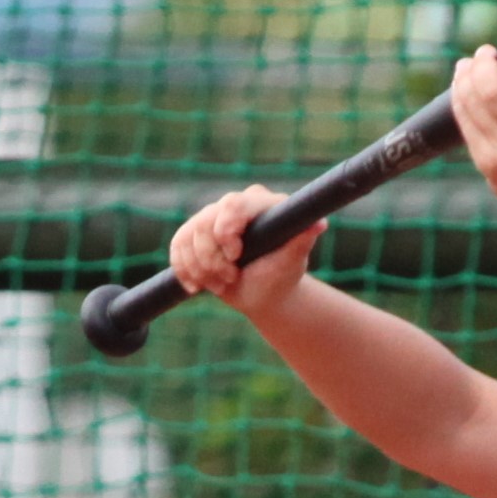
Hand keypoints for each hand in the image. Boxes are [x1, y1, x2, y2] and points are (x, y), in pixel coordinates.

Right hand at [170, 184, 325, 323]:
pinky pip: (177, 248)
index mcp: (260, 203)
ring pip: (188, 238)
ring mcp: (210, 218)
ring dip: (202, 270)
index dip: (227, 230)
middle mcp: (233, 205)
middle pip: (204, 224)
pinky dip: (185, 271)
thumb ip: (302, 239)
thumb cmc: (282, 275)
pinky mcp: (192, 234)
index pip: (233, 205)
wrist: (264, 294)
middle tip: (232, 278)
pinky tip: (198, 286)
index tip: (235, 256)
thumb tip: (319, 223)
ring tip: (223, 284)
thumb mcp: (292, 260)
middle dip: (213, 259)